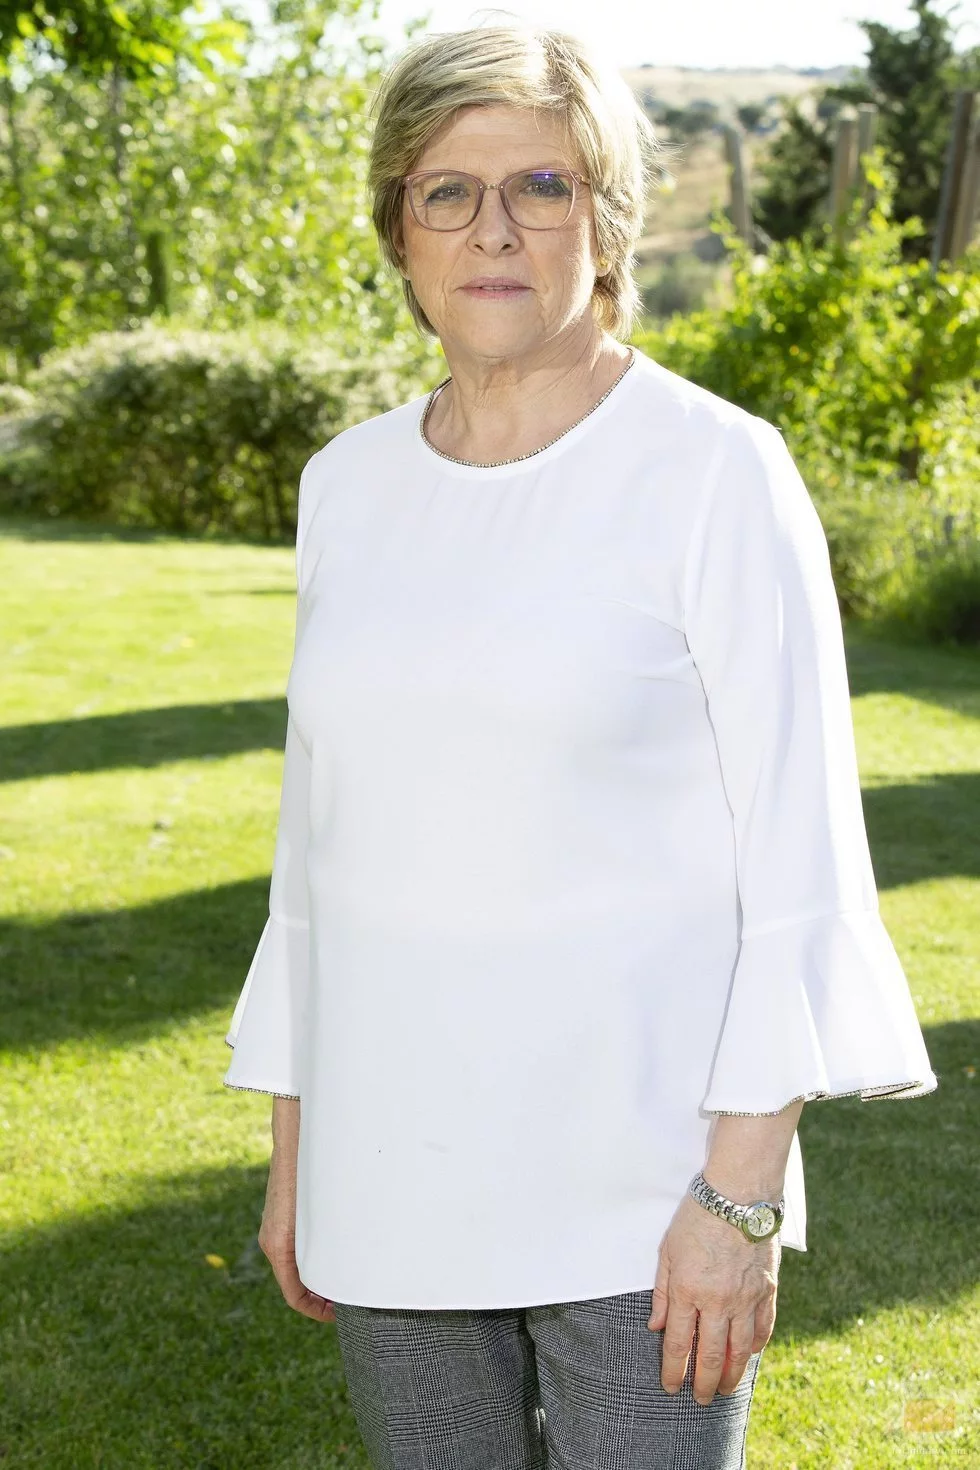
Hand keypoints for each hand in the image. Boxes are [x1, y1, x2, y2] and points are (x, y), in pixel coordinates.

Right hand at [258, 1141, 334, 1322]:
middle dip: (319, 1296)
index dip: (315, 1311)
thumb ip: (329, 1240)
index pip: (294, 1295)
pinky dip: (312, 1258)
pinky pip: (295, 1246)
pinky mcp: (281, 1215)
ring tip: (344, 1279)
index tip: (337, 1315)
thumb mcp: (320, 1213)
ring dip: (317, 1276)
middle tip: (347, 1302)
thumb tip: (348, 1267)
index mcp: (277, 1246)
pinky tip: (334, 1252)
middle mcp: (272, 1240)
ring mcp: (274, 1227)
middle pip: (294, 1283)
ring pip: (295, 1264)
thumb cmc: (309, 1172)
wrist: (295, 1137)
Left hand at [647, 1193, 778, 1405]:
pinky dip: (756, 1347)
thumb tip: (656, 1327)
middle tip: (700, 1399)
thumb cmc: (696, 1217)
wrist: (738, 1194)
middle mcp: (717, 1301)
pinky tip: (750, 1356)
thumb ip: (662, 1292)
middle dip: (703, 1382)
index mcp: (688, 1290)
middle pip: (711, 1355)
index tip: (671, 1387)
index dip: (674, 1370)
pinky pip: (763, 1328)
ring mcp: (745, 1298)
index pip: (680, 1343)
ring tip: (725, 1390)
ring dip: (732, 1374)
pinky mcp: (767, 1290)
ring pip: (740, 1350)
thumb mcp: (667, 1250)